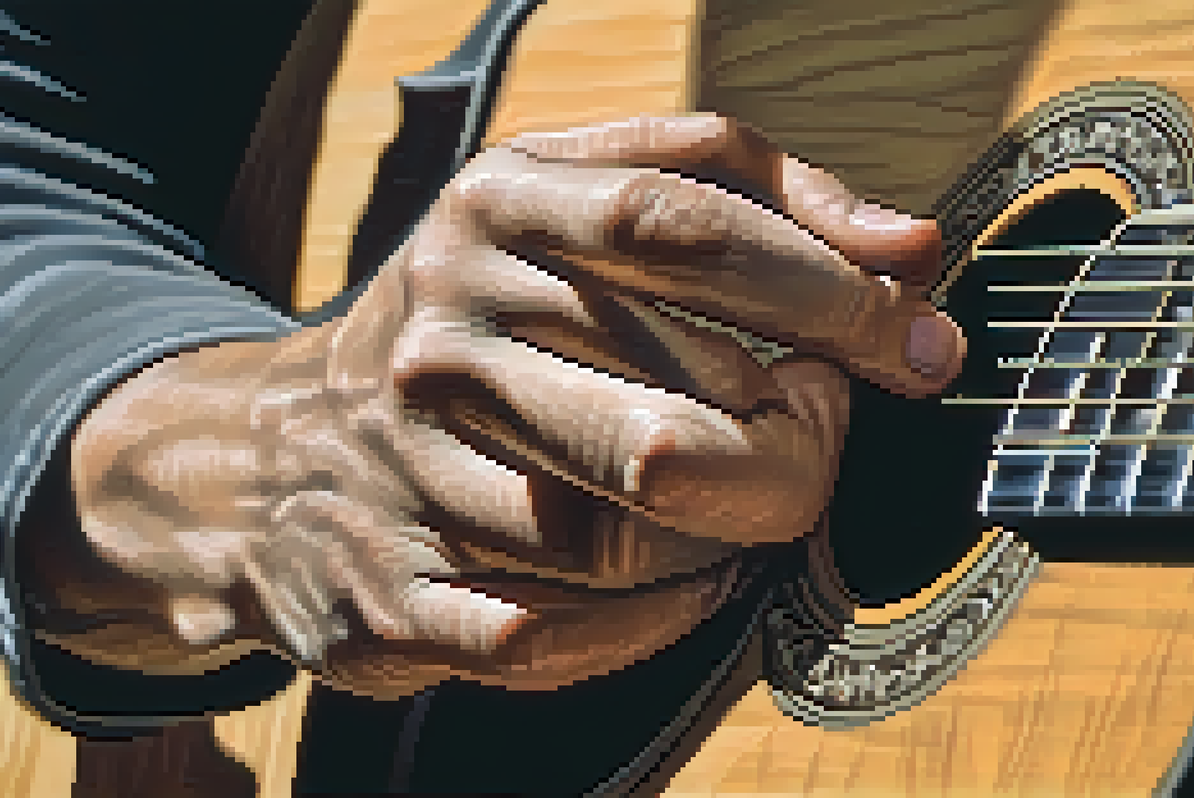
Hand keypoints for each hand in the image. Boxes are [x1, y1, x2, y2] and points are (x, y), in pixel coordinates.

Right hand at [57, 114, 963, 696]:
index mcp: (496, 209)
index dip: (823, 294)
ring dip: (727, 543)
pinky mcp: (394, 590)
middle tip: (815, 444)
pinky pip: (562, 633)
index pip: (681, 229)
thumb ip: (757, 197)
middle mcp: (442, 333)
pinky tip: (685, 585)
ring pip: (630, 543)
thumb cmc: (483, 316)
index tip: (914, 347)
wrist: (277, 446)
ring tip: (744, 510)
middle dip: (795, 455)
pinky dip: (657, 622)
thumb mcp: (587, 203)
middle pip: (675, 420)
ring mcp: (407, 470)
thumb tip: (916, 250)